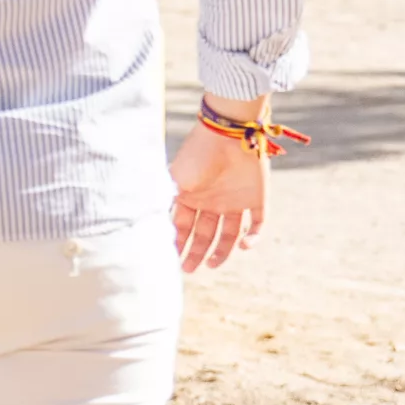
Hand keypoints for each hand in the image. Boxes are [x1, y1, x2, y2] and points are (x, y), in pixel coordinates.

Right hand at [169, 98, 270, 271]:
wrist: (229, 135)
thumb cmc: (198, 156)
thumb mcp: (174, 181)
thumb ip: (164, 204)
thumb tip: (146, 228)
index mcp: (191, 197)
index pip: (183, 227)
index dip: (179, 244)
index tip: (173, 260)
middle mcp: (212, 202)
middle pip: (205, 234)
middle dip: (196, 252)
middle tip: (190, 270)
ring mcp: (234, 201)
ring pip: (229, 234)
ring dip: (222, 250)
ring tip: (212, 264)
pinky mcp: (257, 198)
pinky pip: (257, 224)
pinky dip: (253, 238)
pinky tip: (243, 246)